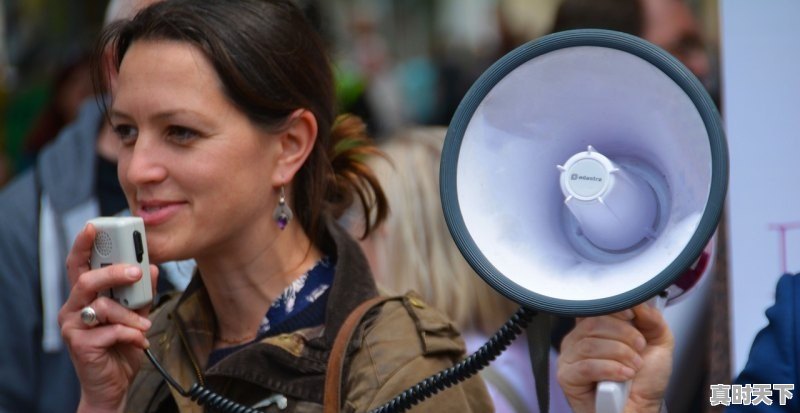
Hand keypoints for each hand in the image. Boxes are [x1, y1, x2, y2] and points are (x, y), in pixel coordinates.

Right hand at [59, 223, 157, 411]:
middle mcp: (73, 308)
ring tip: (144, 325)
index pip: (79, 265)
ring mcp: (73, 327)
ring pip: (102, 307)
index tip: (95, 226)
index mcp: (84, 297)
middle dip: (114, 272)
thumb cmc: (121, 347)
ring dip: (131, 315)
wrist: (114, 385)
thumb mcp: (136, 315)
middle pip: (87, 280)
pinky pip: (110, 331)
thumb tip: (152, 267)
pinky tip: (139, 341)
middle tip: (137, 272)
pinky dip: (130, 334)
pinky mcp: (80, 345)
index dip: (83, 244)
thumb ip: (141, 293)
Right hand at [557, 303, 673, 412]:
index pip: (595, 306)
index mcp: (595, 328)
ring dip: (620, 355)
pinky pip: (586, 365)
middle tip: (639, 350)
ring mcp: (569, 358)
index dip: (614, 308)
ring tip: (633, 367)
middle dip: (624, 336)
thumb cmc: (643, 383)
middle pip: (593, 323)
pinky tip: (623, 377)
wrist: (641, 411)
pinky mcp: (567, 377)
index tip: (632, 317)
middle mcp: (578, 340)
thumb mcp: (658, 344)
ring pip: (590, 344)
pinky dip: (610, 370)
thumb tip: (639, 302)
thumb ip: (653, 319)